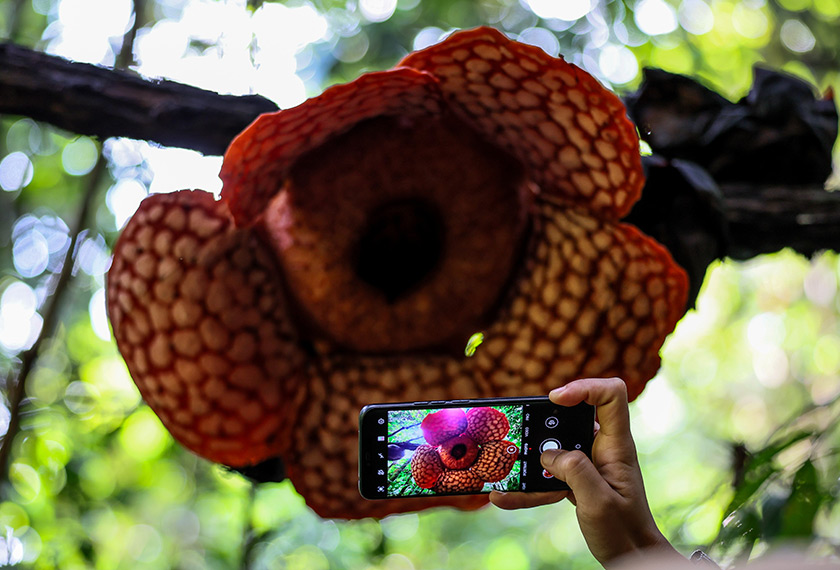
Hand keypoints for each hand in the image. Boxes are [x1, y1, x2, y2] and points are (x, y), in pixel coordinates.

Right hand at [490, 377, 682, 566]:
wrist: (630, 556)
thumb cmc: (624, 530)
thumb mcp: (599, 502)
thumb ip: (576, 471)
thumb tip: (549, 454)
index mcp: (616, 445)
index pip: (610, 396)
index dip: (584, 388)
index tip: (555, 399)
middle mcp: (601, 447)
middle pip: (571, 416)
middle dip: (542, 424)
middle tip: (520, 435)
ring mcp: (587, 462)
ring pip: (552, 447)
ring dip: (528, 460)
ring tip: (504, 471)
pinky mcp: (574, 477)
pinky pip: (547, 473)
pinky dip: (527, 485)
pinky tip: (505, 496)